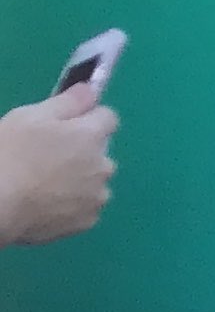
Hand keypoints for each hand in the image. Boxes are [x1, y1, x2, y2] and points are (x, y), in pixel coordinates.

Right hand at [0, 91, 118, 246]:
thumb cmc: (8, 154)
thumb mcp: (29, 116)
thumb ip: (67, 102)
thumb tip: (92, 90)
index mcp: (91, 135)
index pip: (108, 117)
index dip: (87, 118)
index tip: (65, 125)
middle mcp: (104, 165)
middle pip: (100, 152)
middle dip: (81, 151)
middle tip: (45, 157)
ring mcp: (97, 196)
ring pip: (94, 181)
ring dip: (79, 180)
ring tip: (43, 184)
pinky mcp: (87, 221)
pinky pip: (84, 206)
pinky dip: (71, 204)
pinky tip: (45, 203)